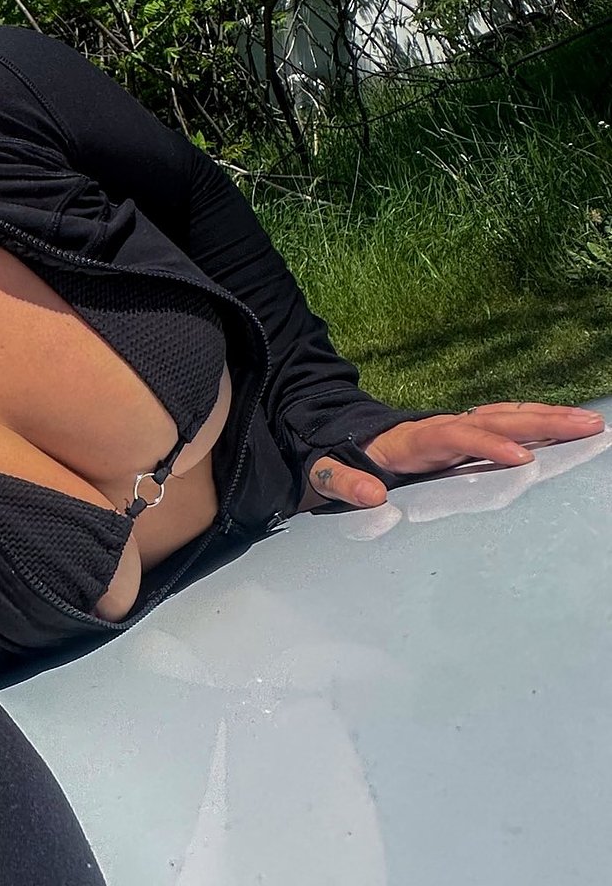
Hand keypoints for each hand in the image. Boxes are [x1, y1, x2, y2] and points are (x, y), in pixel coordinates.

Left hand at [306, 401, 606, 508]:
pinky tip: (567, 427)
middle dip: (539, 422)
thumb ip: (341, 481)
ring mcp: (454, 427)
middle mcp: (438, 426)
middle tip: (584, 426)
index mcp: (408, 439)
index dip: (486, 445)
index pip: (453, 437)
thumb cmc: (336, 458)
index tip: (520, 458)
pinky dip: (537, 422)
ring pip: (505, 415)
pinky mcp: (463, 434)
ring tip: (589, 422)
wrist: (336, 435)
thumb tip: (371, 495)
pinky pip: (505, 423)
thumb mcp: (325, 471)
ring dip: (547, 417)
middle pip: (492, 418)